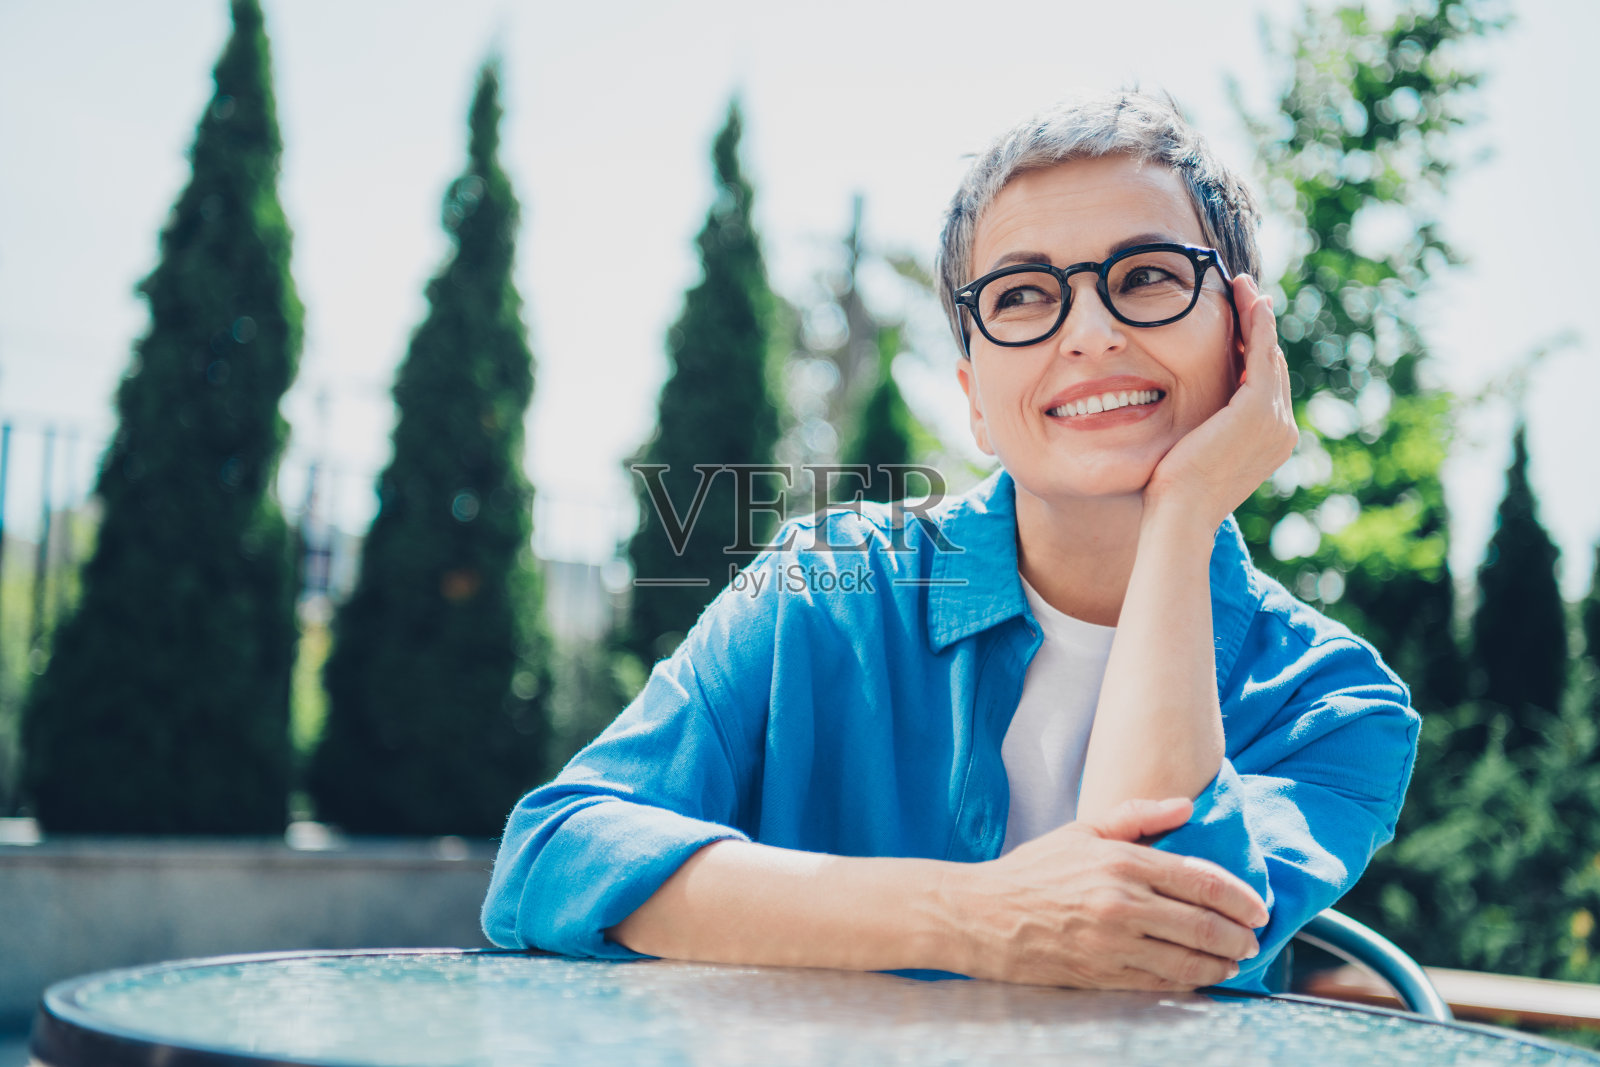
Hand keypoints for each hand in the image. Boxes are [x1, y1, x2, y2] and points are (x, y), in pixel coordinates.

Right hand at [949, 797, 1267, 990]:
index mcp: (1122, 862)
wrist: (982, 915)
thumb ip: (1139, 816)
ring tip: (1235, 959)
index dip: (1240, 897)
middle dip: (1239, 934)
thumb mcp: (1083, 830)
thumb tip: (1187, 806)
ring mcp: (1114, 943)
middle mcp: (1123, 903)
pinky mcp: (1102, 974)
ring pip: (1189, 959)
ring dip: (1222, 962)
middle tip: (1254, 938)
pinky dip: (1190, 982)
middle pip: (1204, 923)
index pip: (1202, 880)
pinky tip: (1201, 976)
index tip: (1258, 907)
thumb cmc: (1032, 871)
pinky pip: (1161, 982)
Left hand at [1143, 275, 1297, 530]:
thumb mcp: (1195, 452)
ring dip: (1258, 317)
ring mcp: (1274, 420)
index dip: (1251, 349)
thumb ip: (1205, 428)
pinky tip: (1249, 301)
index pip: (1262, 384)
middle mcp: (1281, 430)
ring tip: (1244, 287)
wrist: (1179, 514)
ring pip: (1268, 355)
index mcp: (1269, 441)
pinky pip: (1261, 355)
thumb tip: (1189, 412)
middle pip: (1270, 365)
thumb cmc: (1173, 493)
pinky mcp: (1258, 409)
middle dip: (1257, 327)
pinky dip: (1257, 325)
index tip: (1239, 321)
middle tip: (1245, 292)